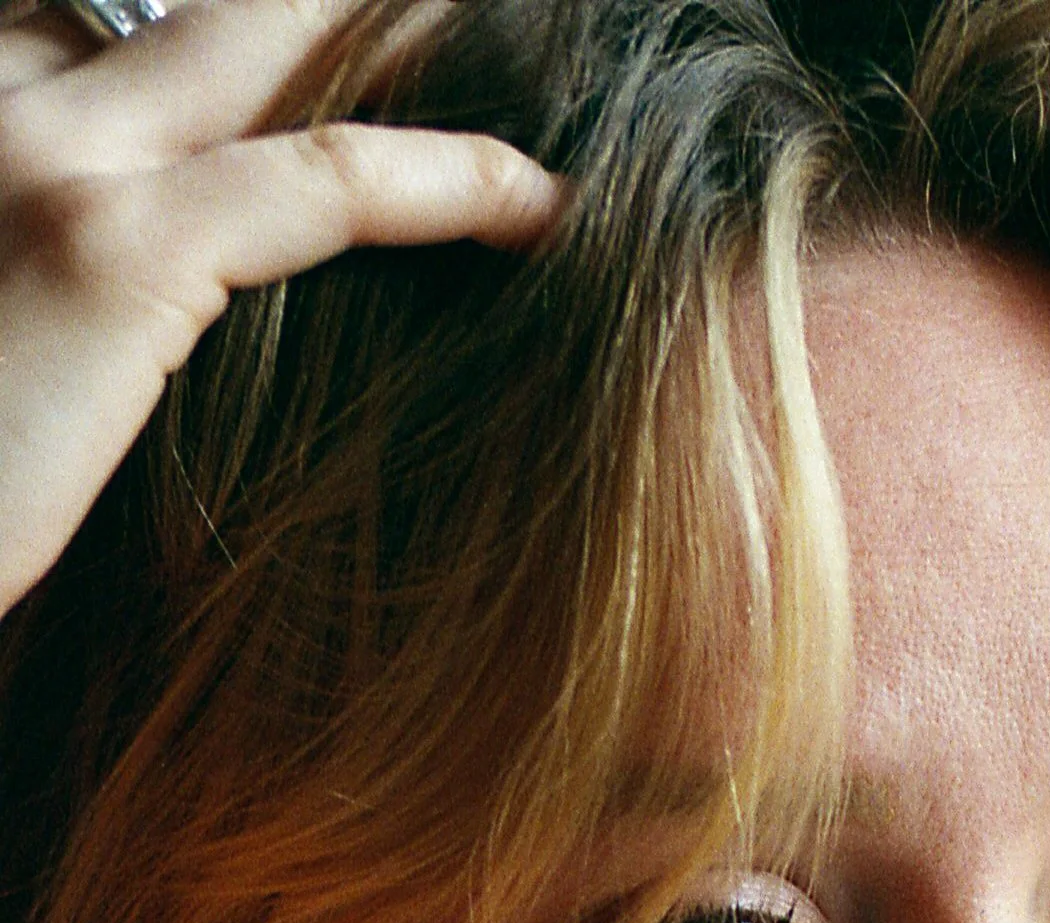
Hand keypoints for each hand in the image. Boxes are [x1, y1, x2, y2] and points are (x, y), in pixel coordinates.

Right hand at [0, 0, 560, 622]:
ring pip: (267, 33)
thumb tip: (168, 268)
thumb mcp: (9, 304)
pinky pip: (323, 184)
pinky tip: (535, 202)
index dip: (249, 19)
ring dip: (399, 29)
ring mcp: (42, 152)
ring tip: (526, 30)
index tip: (337, 32)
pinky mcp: (107, 253)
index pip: (101, 4)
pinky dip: (446, 181)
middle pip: (204, 1)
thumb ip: (68, 242)